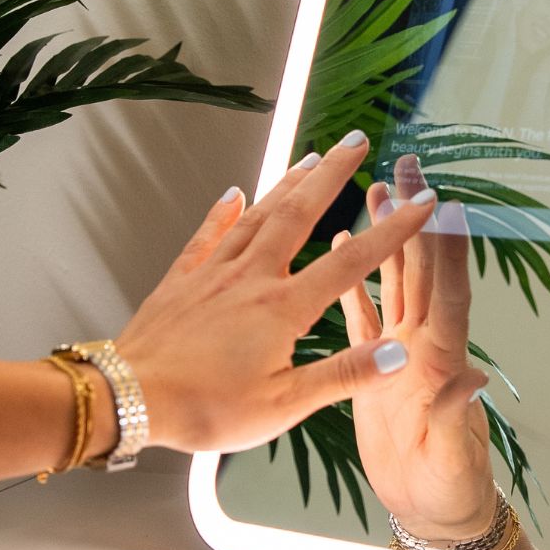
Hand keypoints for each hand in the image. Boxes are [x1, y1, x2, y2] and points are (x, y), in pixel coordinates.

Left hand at [115, 132, 434, 454]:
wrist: (128, 397)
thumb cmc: (205, 408)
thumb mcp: (284, 405)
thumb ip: (343, 375)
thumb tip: (397, 354)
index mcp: (283, 308)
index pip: (352, 261)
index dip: (392, 230)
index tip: (421, 204)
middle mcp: (252, 277)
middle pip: (300, 213)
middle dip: (333, 174)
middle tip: (356, 140)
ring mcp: (215, 272)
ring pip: (258, 215)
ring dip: (288, 183)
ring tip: (311, 156)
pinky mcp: (183, 279)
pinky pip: (207, 235)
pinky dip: (223, 212)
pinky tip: (234, 193)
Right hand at [335, 155, 496, 541]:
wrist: (431, 506)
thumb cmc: (449, 484)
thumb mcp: (454, 455)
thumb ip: (456, 415)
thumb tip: (472, 377)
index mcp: (444, 358)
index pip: (450, 292)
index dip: (450, 249)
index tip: (448, 204)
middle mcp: (424, 342)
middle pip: (421, 267)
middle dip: (415, 216)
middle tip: (408, 168)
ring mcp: (400, 348)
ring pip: (392, 278)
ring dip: (385, 234)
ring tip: (375, 191)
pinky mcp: (375, 362)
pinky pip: (363, 311)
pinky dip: (353, 280)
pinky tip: (342, 248)